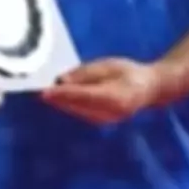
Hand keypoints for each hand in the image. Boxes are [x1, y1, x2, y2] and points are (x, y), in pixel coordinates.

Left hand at [42, 57, 162, 124]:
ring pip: (76, 112)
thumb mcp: (109, 65)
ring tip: (48, 93)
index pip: (83, 96)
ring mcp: (105, 120)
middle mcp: (109, 113)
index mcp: (115, 97)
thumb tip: (62, 80)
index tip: (45, 92)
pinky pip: (80, 113)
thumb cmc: (129, 73)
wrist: (148, 89)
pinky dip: (69, 106)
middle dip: (58, 99)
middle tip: (40, 90)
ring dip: (61, 103)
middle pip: (77, 106)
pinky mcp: (100, 122)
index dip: (63, 94)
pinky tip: (60, 99)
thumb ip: (86, 73)